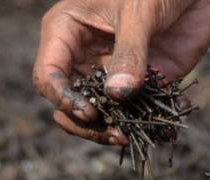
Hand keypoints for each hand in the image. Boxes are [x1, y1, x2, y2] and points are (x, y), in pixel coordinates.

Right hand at [33, 0, 209, 144]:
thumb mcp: (139, 14)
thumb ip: (129, 54)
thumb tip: (117, 95)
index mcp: (66, 32)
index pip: (48, 75)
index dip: (62, 98)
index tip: (90, 113)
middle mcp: (81, 57)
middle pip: (66, 103)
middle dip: (85, 124)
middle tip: (113, 133)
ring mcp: (108, 73)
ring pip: (97, 114)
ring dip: (111, 130)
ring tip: (132, 135)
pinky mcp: (137, 84)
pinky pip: (131, 113)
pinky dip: (144, 125)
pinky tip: (162, 128)